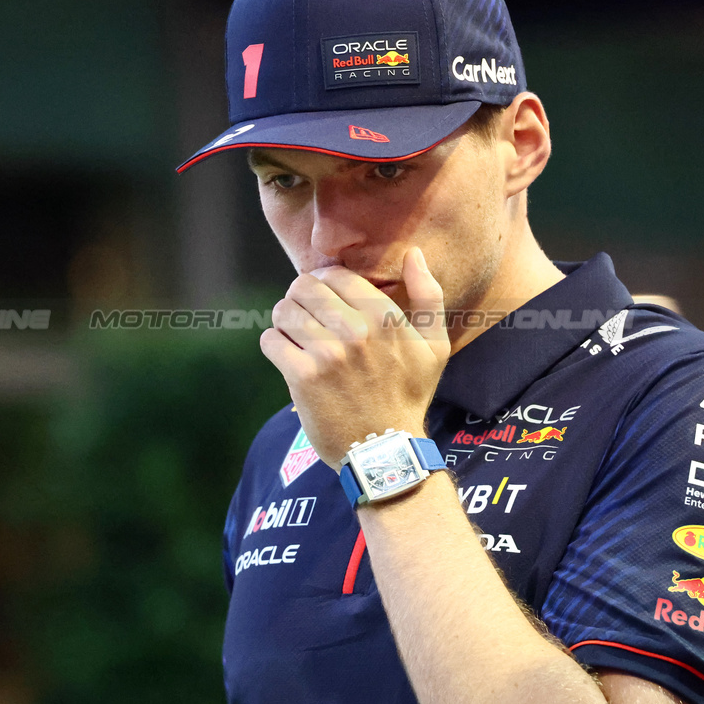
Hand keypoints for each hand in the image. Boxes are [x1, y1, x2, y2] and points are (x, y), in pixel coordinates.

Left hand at [260, 247, 450, 468]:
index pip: (335, 275)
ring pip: (283, 311)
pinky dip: (274, 345)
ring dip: (284, 320)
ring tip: (295, 335)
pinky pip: (271, 341)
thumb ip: (428, 295)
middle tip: (305, 316)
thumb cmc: (408, 395)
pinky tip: (288, 356)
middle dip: (300, 298)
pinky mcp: (301, 377)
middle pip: (303, 287)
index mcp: (384, 317)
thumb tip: (413, 253)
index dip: (324, 283)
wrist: (386, 449)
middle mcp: (355, 331)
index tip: (324, 300)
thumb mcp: (433, 346)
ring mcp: (326, 354)